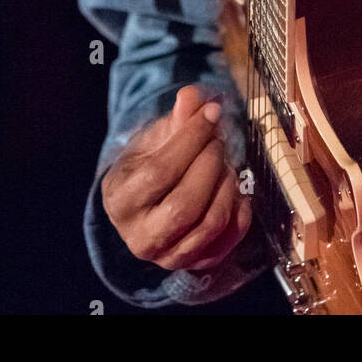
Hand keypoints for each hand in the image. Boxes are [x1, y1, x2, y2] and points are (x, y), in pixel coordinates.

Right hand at [100, 85, 252, 271]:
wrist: (142, 205)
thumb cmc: (146, 165)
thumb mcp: (152, 139)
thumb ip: (175, 119)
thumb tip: (194, 96)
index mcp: (121, 200)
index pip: (161, 171)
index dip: (191, 139)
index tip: (212, 114)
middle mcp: (139, 237)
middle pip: (186, 204)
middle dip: (211, 165)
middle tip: (220, 141)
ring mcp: (166, 257)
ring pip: (208, 226)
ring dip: (227, 188)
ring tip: (227, 163)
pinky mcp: (192, 266)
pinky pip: (225, 244)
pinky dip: (240, 215)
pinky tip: (238, 189)